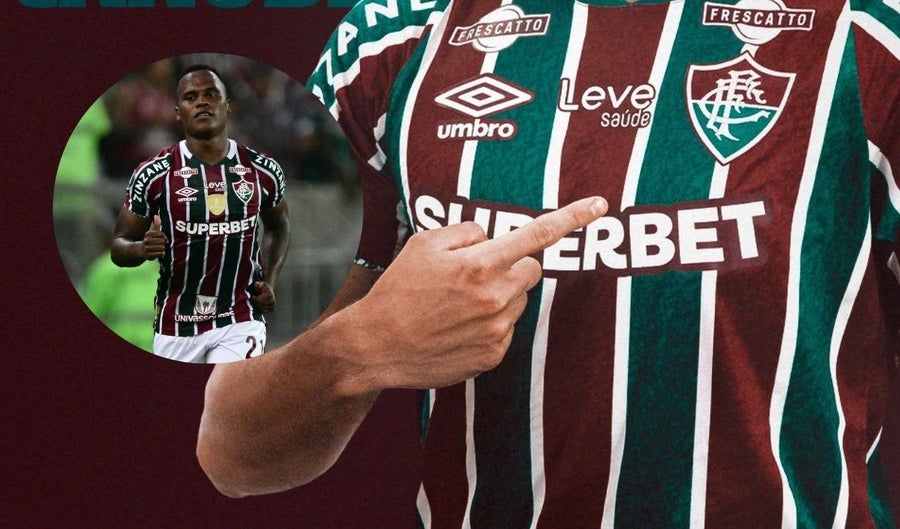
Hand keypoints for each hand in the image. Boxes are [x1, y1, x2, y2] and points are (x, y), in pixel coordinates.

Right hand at [142, 215, 167, 260]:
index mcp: (148, 234)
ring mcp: (147, 248)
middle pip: (162, 241)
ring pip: (162, 247)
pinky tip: (158, 253)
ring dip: (162, 249)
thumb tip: (156, 215)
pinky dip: (161, 254)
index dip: (164, 237)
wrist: (139, 251)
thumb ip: (156, 224)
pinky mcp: (148, 255)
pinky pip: (161, 254)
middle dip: (163, 243)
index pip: (161, 234)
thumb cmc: (148, 241)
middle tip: (159, 244)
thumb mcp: (151, 232)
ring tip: (157, 249)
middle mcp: (146, 240)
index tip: (162, 238)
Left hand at [251, 281, 275, 313]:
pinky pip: (263, 311)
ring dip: (258, 306)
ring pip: (261, 309)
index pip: (258, 300)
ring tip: (258, 301)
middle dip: (255, 303)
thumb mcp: (260, 284)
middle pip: (259, 306)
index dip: (254, 298)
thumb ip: (257, 284)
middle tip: (256, 298)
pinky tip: (260, 304)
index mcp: (269, 295)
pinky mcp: (272, 309)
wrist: (269, 290)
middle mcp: (272, 301)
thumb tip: (256, 284)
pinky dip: (260, 309)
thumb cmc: (263, 287)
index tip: (254, 295)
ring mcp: (273, 305)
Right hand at [353, 196, 607, 389]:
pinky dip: (489, 323)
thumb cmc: (398, 290)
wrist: (376, 346)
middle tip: (477, 272)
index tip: (600, 205)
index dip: (572, 218)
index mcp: (480, 264)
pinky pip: (506, 328)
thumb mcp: (424, 244)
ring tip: (459, 304)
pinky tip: (457, 327)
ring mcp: (496, 330)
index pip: (536, 235)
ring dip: (501, 295)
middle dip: (512, 264)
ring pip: (519, 300)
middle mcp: (495, 297)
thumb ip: (467, 232)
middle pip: (532, 269)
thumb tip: (492, 236)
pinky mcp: (492, 356)